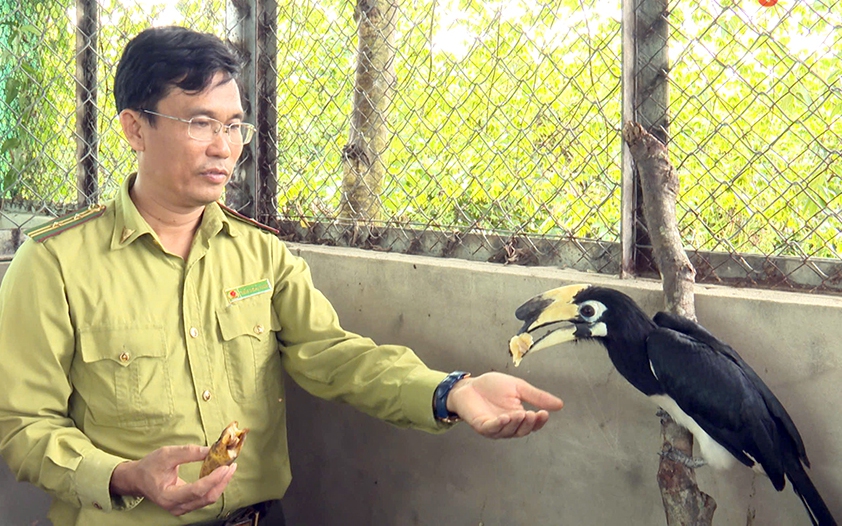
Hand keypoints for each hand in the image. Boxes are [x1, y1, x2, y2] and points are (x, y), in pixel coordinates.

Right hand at [110, 445, 236, 515]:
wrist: (138, 479)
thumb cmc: (150, 466)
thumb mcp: (166, 454)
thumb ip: (189, 452)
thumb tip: (212, 450)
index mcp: (167, 496)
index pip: (196, 490)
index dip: (214, 478)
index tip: (226, 466)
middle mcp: (175, 507)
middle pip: (206, 497)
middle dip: (222, 481)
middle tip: (232, 465)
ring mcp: (181, 508)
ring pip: (207, 499)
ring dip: (220, 484)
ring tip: (228, 468)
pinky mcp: (186, 505)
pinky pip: (204, 498)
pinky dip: (214, 486)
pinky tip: (219, 474)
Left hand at [445, 371, 562, 438]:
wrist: (469, 385)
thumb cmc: (492, 386)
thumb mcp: (519, 388)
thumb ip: (537, 397)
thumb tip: (559, 405)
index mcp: (518, 416)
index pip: (533, 424)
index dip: (539, 421)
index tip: (544, 413)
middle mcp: (508, 425)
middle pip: (522, 430)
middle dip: (528, 423)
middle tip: (532, 414)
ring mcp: (495, 428)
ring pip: (509, 431)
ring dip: (515, 424)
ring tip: (519, 413)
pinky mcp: (482, 426)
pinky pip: (492, 429)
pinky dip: (500, 425)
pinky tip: (505, 417)